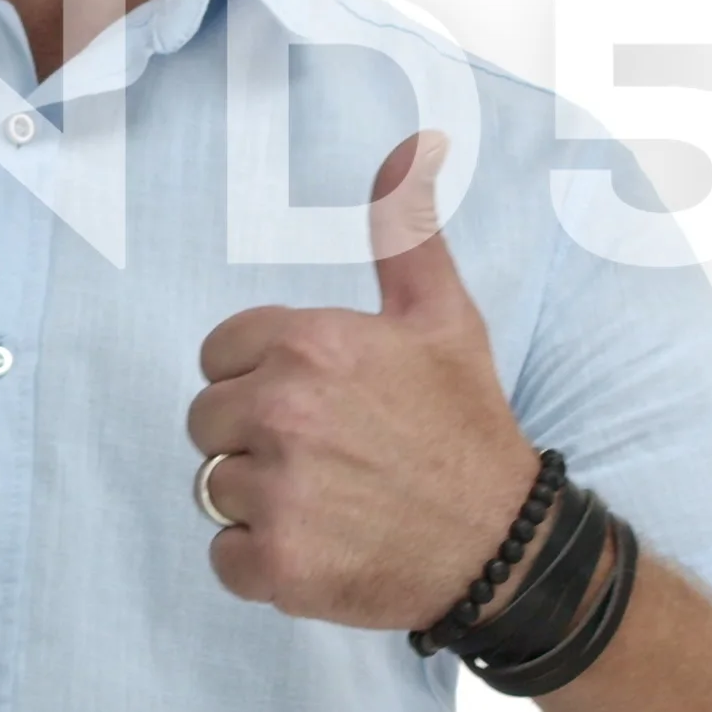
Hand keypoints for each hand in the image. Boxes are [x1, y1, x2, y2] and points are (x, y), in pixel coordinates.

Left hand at [185, 131, 543, 628]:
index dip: (260, 379)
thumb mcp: (445, 318)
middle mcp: (284, 411)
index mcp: (309, 344)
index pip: (218, 355)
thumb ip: (406, 236)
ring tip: (330, 502)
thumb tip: (410, 148)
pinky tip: (320, 547)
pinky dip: (261, 563)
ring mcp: (278, 492)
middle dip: (253, 439)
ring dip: (260, 502)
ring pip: (214, 488)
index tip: (315, 403)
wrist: (505, 545)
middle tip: (326, 457)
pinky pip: (224, 556)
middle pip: (206, 422)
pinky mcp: (277, 564)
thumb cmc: (468, 428)